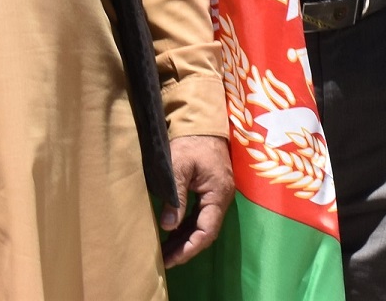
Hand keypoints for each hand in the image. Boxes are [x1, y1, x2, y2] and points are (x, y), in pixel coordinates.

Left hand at [162, 134, 233, 266]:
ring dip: (186, 240)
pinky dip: (187, 228)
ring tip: (165, 252)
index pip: (207, 230)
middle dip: (186, 248)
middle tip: (164, 261)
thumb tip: (168, 226)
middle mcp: (222, 198)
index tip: (170, 259)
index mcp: (218, 193)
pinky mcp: (211, 191)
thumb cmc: (191, 144)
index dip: (189, 248)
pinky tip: (172, 233)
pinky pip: (201, 216)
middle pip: (206, 231)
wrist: (203, 124)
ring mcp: (218, 195)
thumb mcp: (179, 168)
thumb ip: (176, 197)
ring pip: (203, 225)